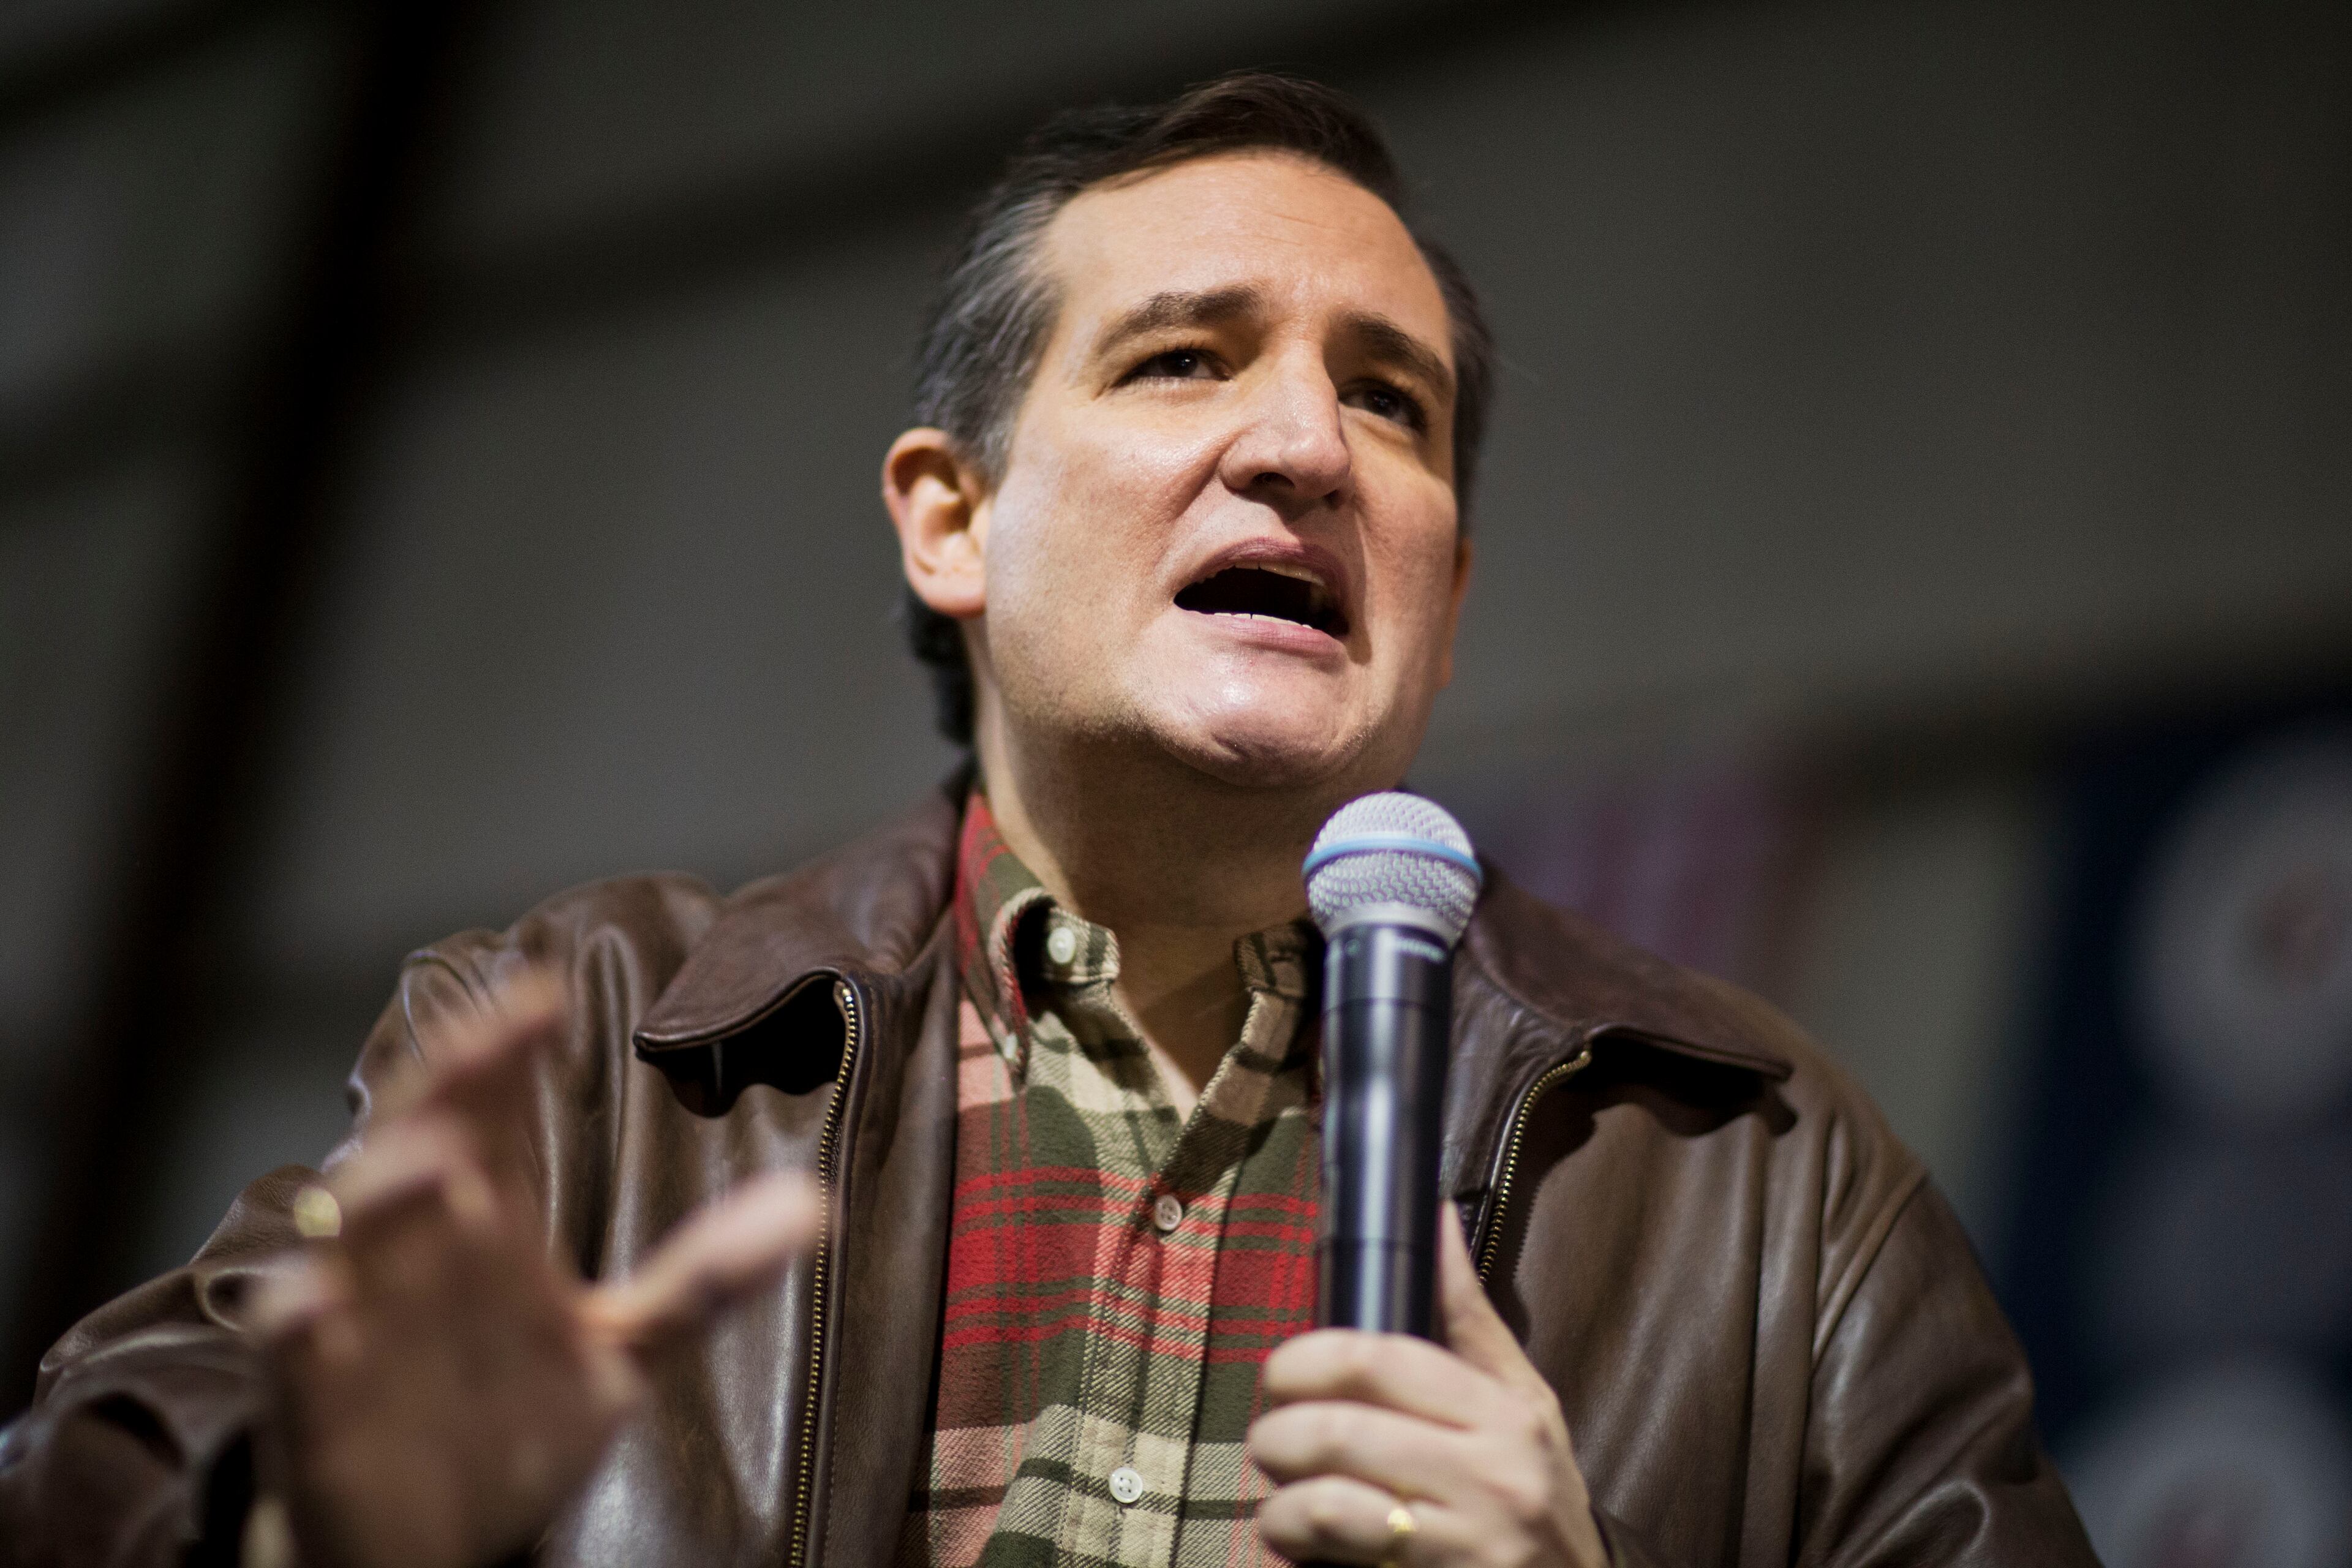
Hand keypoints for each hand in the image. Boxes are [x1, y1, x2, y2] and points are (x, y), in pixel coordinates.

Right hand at [246, 974, 820, 1567]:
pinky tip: (322, 1299)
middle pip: (420, 1144)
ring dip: (388, 1190)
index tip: (547, 994)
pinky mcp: (315, 1405)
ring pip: (354, 1234)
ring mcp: (360, 1322)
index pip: (493, 1117)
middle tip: (492, 1035)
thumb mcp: (619, 1343)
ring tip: (442, 1158)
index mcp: (486, 1226)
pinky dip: (303, 1321)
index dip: (509, 1051)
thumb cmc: (504, 1417)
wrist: (420, 1543)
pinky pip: (295, 1350)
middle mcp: (417, 1255)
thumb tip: (814, 1204)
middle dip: (451, 1088)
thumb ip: (704, 1275)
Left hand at [1249, 1205, 1606, 1567]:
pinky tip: (1301, 1543)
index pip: (1379, 1359)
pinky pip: (1339, 1561)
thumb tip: (1435, 1219)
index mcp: (1502, 1412)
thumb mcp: (1523, 1402)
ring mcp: (1467, 1540)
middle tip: (1270, 1442)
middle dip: (1277, 1436)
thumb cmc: (1539, 1494)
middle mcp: (1491, 1475)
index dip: (1306, 1359)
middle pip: (1340, 1431)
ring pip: (1330, 1505)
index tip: (1281, 1373)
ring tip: (1279, 1501)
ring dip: (1279, 1505)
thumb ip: (1468, 1317)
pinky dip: (1300, 1548)